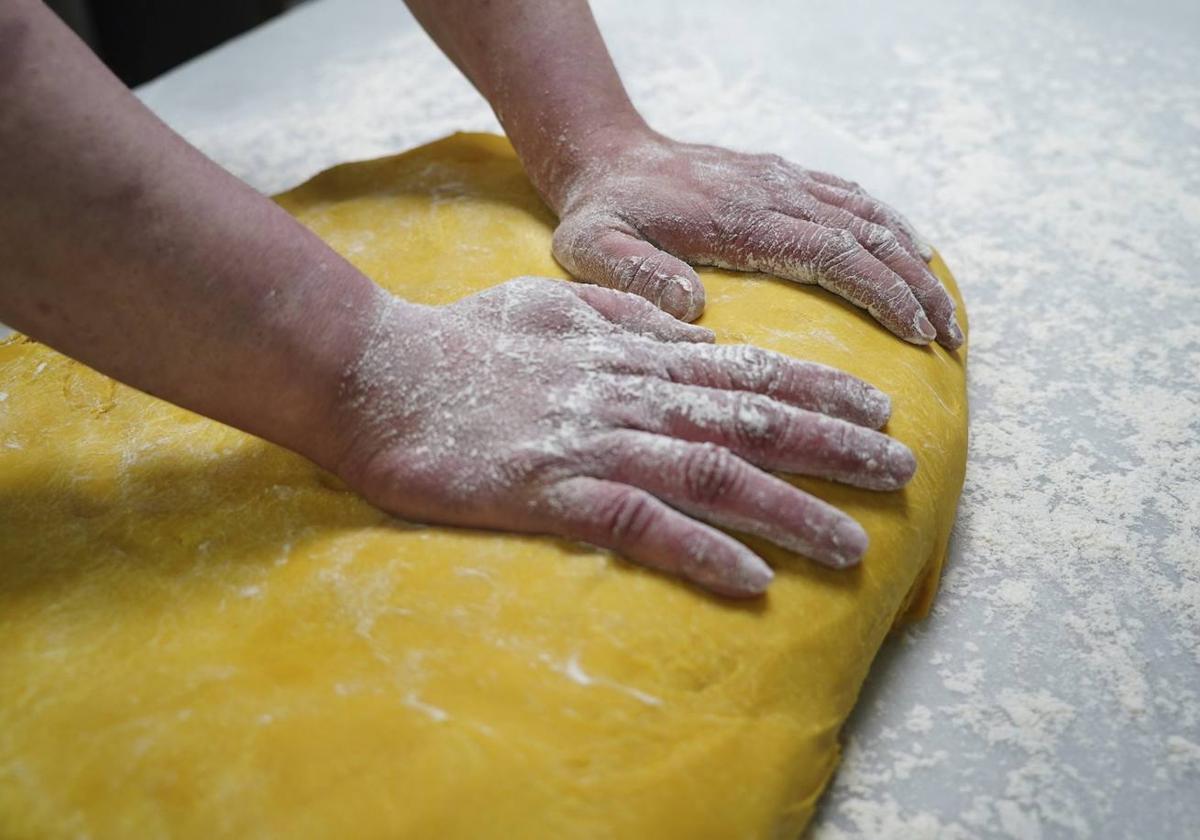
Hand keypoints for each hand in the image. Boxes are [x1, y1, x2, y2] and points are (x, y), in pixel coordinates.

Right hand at [332, 277, 916, 597]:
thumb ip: (627, 316)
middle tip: (903, 468)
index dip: (818, 388)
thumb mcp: (555, 304)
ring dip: (791, 510)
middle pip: (752, 421)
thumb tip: (690, 328)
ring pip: (716, 474)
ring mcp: (595, 445)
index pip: (745, 371)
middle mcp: (629, 396)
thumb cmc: (461, 340)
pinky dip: (702, 552)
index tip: (878, 406)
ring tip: (854, 542)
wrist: (376, 375)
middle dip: (836, 446)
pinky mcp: (554, 493)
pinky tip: (753, 582)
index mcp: (631, 354)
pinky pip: (642, 526)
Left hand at [551, 132, 963, 348]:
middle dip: (915, 287)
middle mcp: (772, 192)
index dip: (879, 291)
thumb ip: (634, 275)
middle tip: (950, 339)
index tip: (916, 333)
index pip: (830, 253)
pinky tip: (914, 253)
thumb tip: (693, 306)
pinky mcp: (781, 175)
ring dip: (913, 260)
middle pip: (865, 236)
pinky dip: (890, 224)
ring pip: (867, 214)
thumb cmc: (601, 213)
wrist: (604, 153)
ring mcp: (781, 179)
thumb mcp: (592, 248)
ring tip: (946, 312)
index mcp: (738, 219)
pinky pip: (849, 195)